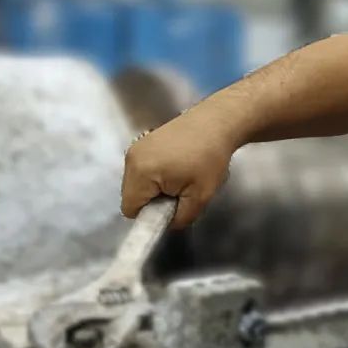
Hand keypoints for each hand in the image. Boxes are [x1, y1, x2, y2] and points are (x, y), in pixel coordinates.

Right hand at [120, 106, 235, 228]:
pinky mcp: (144, 141)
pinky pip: (142, 169)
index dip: (150, 215)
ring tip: (180, 177)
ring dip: (154, 187)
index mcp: (141, 172)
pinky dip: (156, 173)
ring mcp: (136, 147)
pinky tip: (177, 166)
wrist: (217, 122)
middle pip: (132, 195)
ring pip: (137, 182)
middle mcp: (132, 158)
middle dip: (152, 200)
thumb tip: (169, 224)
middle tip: (179, 192)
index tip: (170, 208)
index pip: (130, 209)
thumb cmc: (210, 158)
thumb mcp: (201, 196)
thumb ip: (181, 218)